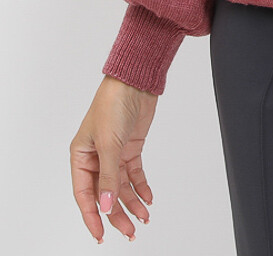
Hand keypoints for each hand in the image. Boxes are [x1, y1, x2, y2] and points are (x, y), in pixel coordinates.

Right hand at [70, 74, 157, 242]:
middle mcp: (95, 158)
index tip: (101, 234)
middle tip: (129, 231)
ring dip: (132, 203)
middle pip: (105, 194)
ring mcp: (114, 153)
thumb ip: (108, 177)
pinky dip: (141, 187)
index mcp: (80, 157)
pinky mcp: (130, 148)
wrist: (136, 81)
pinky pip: (134, 174)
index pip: (84, 195)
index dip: (92, 216)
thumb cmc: (112, 104)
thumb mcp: (108, 143)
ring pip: (121, 187)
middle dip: (117, 214)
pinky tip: (148, 198)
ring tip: (143, 218)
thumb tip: (105, 205)